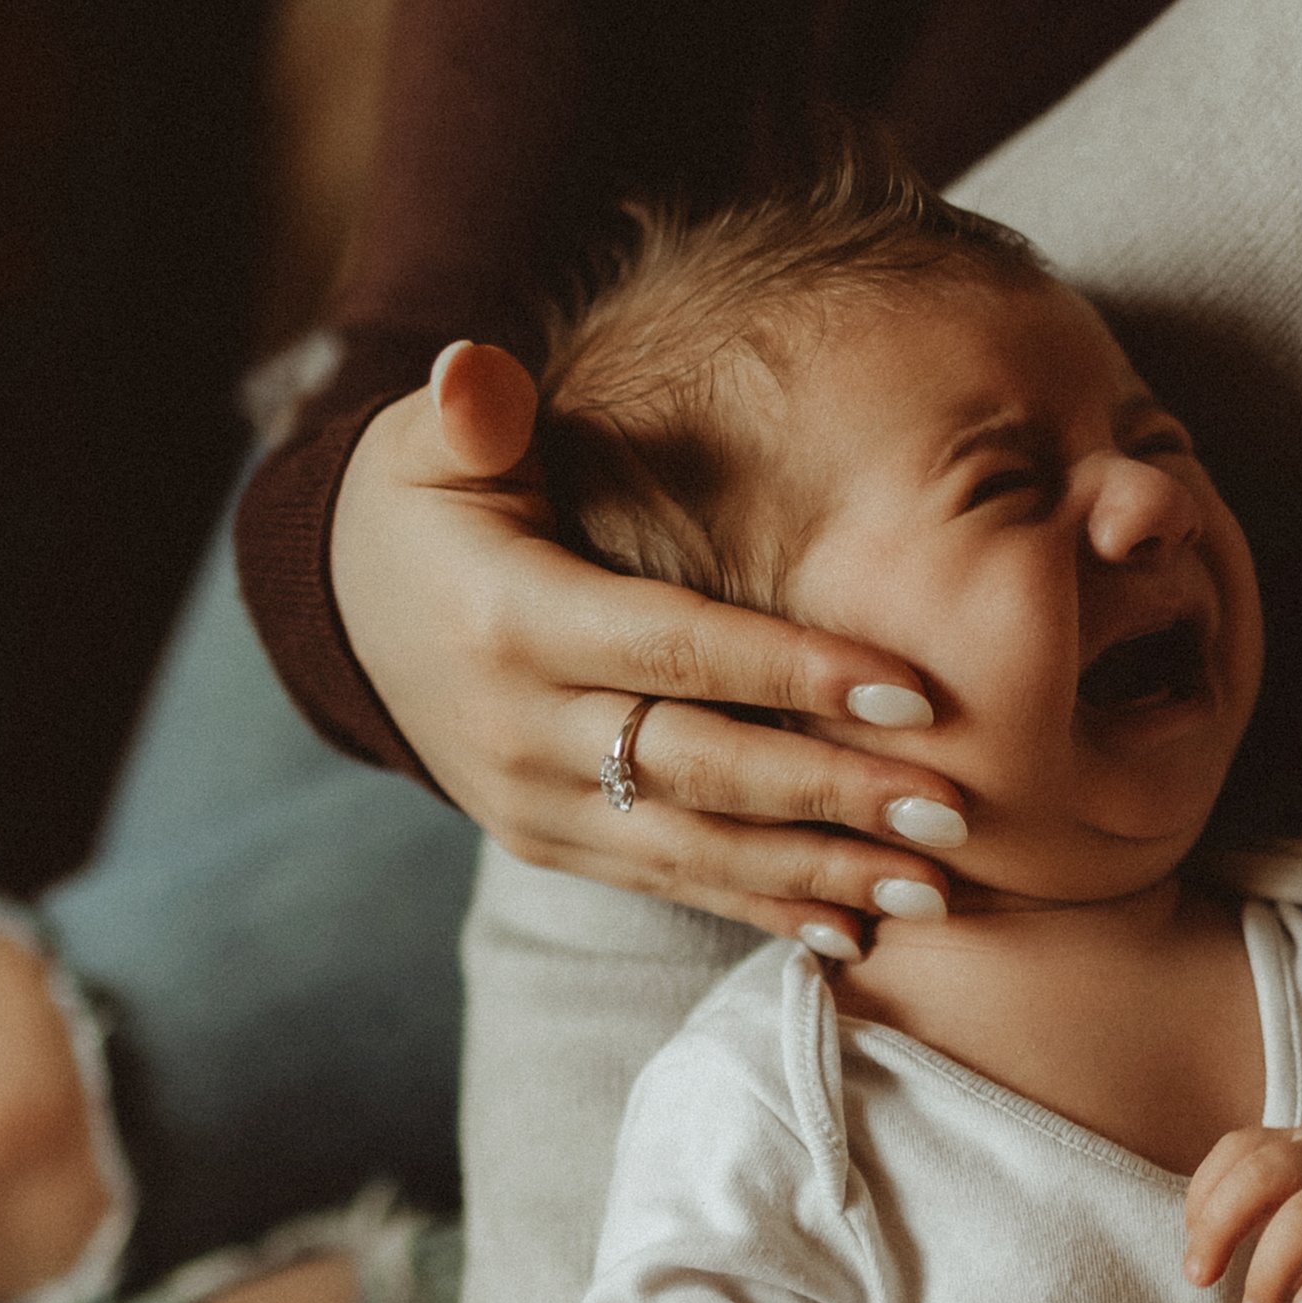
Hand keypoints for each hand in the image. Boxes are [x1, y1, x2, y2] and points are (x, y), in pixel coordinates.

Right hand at [327, 340, 969, 942]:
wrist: (345, 616)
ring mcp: (535, 805)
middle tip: (956, 814)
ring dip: (819, 876)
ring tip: (932, 893)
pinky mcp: (552, 847)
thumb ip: (473, 409)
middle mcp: (521, 731)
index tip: (911, 692)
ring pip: (696, 852)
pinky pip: (670, 887)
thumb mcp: (432, 444)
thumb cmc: (430, 505)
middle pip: (704, 770)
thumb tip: (478, 369)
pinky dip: (761, 911)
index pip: (676, 650)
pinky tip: (854, 934)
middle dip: (834, 796)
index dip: (793, 672)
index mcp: (511, 621)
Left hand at [1185, 1128, 1301, 1302]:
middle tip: (1200, 1279)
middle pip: (1264, 1173)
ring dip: (1270, 1270)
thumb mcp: (1298, 1220)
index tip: (1196, 1254)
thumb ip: (1255, 1222)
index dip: (1204, 1198)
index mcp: (1301, 1145)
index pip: (1239, 1149)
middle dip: (1220, 1227)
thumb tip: (1201, 1256)